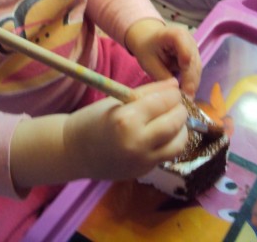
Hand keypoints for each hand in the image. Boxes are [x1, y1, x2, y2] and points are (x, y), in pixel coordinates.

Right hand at [63, 79, 187, 179]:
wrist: (74, 151)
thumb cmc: (93, 119)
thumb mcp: (118, 100)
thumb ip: (148, 92)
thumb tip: (174, 84)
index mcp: (127, 119)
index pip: (163, 102)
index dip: (173, 93)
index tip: (173, 88)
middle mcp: (137, 142)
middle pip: (175, 123)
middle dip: (180, 109)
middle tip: (175, 102)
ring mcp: (142, 160)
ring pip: (179, 143)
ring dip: (181, 128)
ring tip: (173, 118)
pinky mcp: (145, 171)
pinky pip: (168, 154)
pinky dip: (172, 141)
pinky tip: (164, 132)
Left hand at [124, 19, 201, 97]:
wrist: (147, 37)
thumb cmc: (146, 48)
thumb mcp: (149, 63)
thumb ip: (163, 76)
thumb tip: (176, 92)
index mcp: (176, 35)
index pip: (187, 54)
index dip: (187, 74)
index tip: (183, 91)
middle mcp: (189, 39)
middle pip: (194, 64)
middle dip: (191, 83)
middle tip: (186, 101)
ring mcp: (193, 47)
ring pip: (197, 68)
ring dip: (193, 84)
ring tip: (187, 99)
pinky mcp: (194, 54)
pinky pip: (195, 69)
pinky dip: (191, 81)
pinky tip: (187, 92)